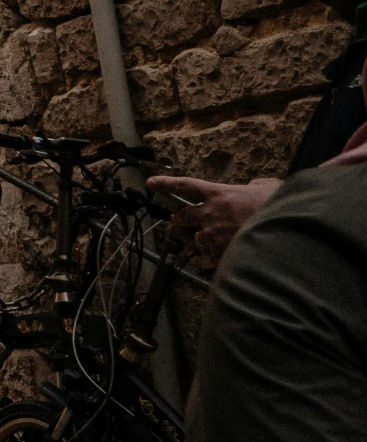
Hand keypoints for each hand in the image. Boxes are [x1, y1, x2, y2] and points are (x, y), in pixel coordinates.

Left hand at [146, 175, 282, 259]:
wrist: (290, 229)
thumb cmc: (281, 206)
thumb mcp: (267, 186)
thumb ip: (253, 185)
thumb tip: (253, 187)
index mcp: (218, 192)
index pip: (184, 185)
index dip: (166, 184)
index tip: (151, 183)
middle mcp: (210, 212)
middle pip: (182, 217)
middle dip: (180, 221)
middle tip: (181, 223)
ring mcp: (213, 234)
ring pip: (197, 240)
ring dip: (205, 241)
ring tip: (222, 242)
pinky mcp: (220, 253)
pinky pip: (212, 257)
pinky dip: (220, 258)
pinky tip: (235, 256)